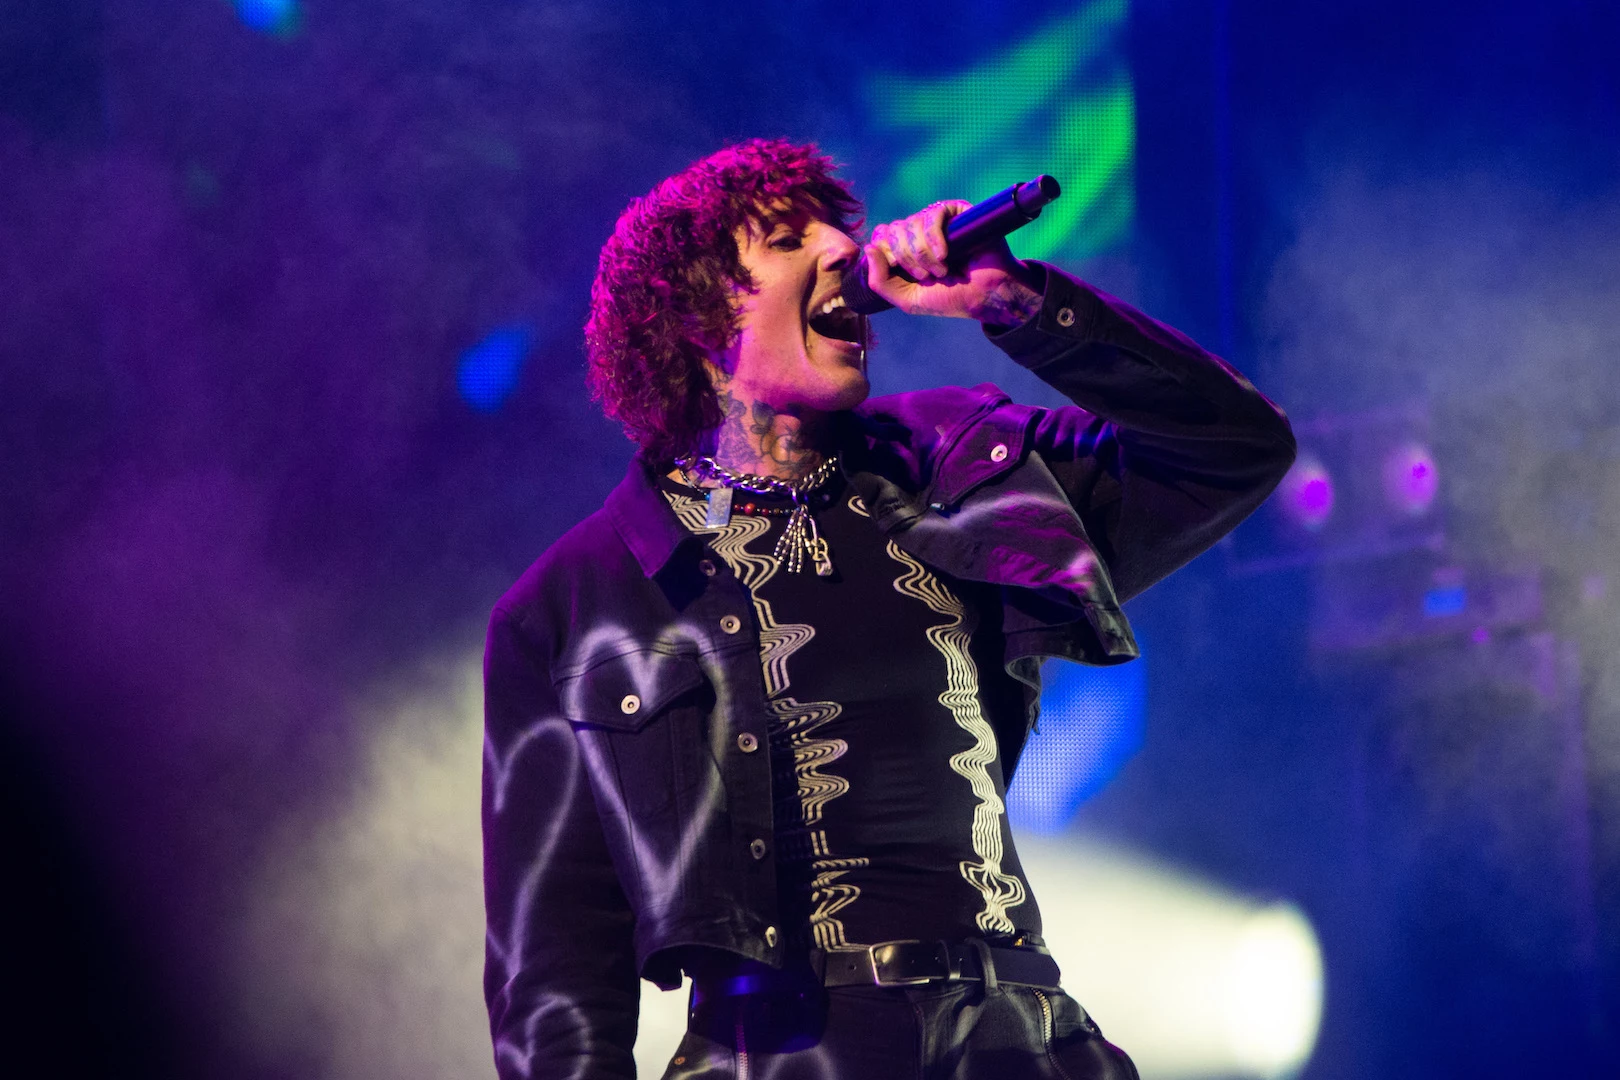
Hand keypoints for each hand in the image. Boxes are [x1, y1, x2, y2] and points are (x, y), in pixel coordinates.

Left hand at [865, 201, 1042, 325]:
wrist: (985, 295)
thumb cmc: (949, 299)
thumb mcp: (906, 299)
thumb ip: (879, 282)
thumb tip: (868, 247)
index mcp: (905, 250)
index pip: (881, 236)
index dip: (885, 253)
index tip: (899, 271)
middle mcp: (918, 233)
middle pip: (893, 230)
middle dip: (906, 258)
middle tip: (926, 276)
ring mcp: (937, 221)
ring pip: (911, 223)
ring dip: (923, 254)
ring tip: (942, 271)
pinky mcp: (956, 212)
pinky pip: (933, 214)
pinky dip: (934, 238)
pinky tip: (946, 255)